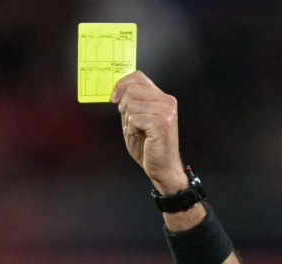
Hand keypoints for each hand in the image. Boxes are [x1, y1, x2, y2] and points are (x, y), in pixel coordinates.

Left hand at [112, 71, 186, 194]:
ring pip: (131, 105)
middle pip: (132, 89)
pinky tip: (142, 137)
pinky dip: (132, 130)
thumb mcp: (137, 121)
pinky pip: (134, 119)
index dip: (122, 84)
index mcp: (162, 98)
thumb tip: (116, 92)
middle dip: (124, 107)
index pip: (138, 77)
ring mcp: (166, 111)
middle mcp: (167, 101)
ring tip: (139, 131)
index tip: (114, 98)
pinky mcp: (161, 123)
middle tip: (130, 122)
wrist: (162, 168)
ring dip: (129, 121)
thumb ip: (130, 105)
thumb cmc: (149, 147)